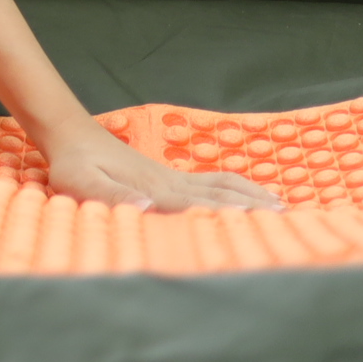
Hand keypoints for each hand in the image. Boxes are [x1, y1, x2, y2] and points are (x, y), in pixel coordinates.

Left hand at [33, 115, 278, 211]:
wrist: (70, 132)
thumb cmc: (72, 163)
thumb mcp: (80, 183)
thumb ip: (111, 195)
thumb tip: (147, 204)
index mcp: (157, 190)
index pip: (202, 207)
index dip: (233, 218)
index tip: (266, 229)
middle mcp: (172, 183)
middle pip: (222, 196)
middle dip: (255, 209)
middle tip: (292, 222)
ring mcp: (172, 177)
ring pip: (221, 187)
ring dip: (251, 196)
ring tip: (281, 207)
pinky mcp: (166, 175)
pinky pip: (210, 181)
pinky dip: (235, 186)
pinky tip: (245, 192)